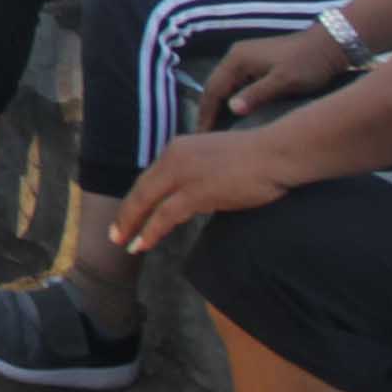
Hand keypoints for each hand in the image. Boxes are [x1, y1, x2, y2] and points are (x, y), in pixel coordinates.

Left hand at [115, 128, 303, 256]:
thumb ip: (198, 171)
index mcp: (179, 147)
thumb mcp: (216, 159)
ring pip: (147, 203)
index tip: (129, 214)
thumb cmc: (257, 158)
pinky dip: (150, 231)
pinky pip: (165, 216)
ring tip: (125, 244)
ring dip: (133, 225)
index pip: (150, 176)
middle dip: (126, 214)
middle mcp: (175, 156)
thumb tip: (192, 194)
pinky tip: (143, 244)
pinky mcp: (196, 192)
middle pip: (141, 189)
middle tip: (115, 234)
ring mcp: (184, 174)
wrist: (276, 153)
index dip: (137, 198)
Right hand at [198, 27, 353, 129]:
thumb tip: (231, 109)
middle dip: (207, 111)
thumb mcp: (283, 81)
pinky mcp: (255, 64)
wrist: (329, 45)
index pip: (212, 90)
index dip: (206, 113)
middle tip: (204, 136)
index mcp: (237, 59)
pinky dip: (229, 100)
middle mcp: (235, 56)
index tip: (202, 136)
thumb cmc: (307, 63)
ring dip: (217, 106)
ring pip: (223, 86)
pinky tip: (231, 114)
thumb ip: (257, 94)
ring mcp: (245, 58)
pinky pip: (234, 84)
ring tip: (214, 129)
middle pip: (213, 87)